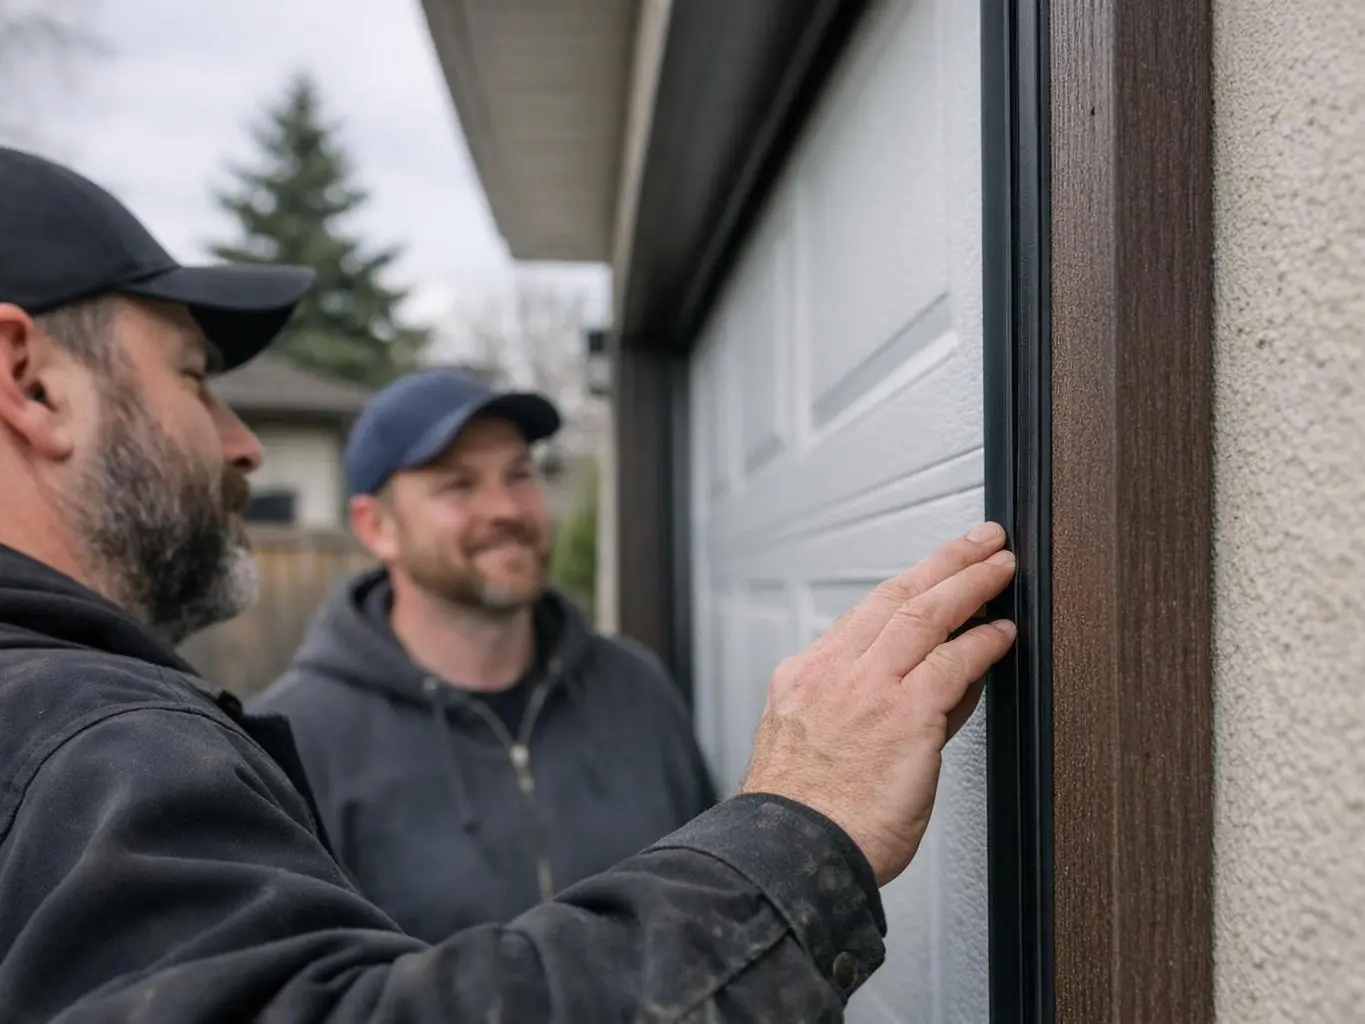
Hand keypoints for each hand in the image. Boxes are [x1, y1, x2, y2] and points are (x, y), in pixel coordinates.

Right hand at [740, 523, 1016, 884]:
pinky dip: (982, 643)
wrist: (792, 853)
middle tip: (977, 540)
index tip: (932, 577)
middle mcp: (832, 672)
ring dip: (969, 582)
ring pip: (923, 613)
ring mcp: (867, 688)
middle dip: (942, 562)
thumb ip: (872, 711)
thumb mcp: (815, 748)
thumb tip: (940, 689)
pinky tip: (1003, 632)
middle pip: (894, 596)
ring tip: (999, 564)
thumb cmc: (806, 818)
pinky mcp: (903, 714)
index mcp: (805, 678)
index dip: (907, 589)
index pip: (865, 618)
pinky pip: (952, 662)